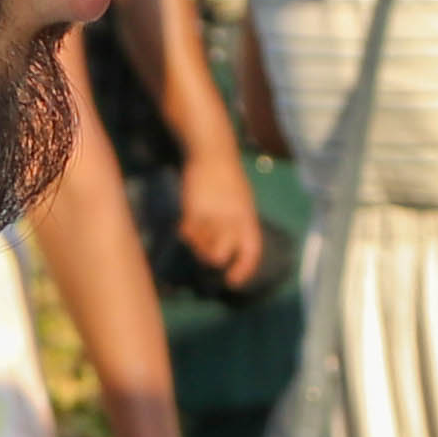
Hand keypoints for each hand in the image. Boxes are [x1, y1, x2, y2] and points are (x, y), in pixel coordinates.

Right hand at [169, 161, 267, 292]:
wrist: (213, 155)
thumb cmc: (229, 179)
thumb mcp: (243, 202)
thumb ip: (240, 225)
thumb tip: (232, 248)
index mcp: (248, 220)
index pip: (250, 253)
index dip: (243, 270)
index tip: (232, 281)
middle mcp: (232, 222)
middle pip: (219, 257)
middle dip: (212, 259)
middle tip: (206, 251)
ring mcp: (212, 217)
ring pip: (200, 247)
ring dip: (197, 244)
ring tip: (198, 229)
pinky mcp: (193, 211)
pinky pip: (187, 234)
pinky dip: (187, 232)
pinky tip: (188, 220)